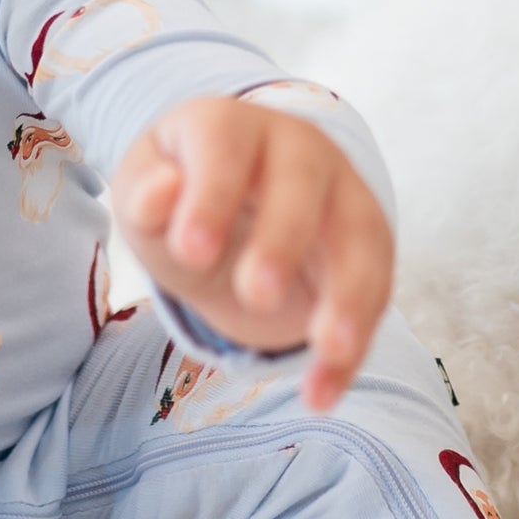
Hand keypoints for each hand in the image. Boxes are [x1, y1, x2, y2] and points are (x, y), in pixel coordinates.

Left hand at [111, 98, 392, 412]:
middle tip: (256, 295)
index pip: (224, 143)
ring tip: (327, 350)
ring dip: (348, 295)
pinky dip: (352, 346)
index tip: (191, 251)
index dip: (211, 194)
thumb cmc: (182, 198)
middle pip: (302, 182)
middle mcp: (296, 147)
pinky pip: (374, 292)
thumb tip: (160, 193)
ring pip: (359, 235)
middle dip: (283, 238)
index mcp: (229, 126)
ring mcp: (342, 191)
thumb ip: (144, 201)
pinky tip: (321, 393)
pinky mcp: (369, 242)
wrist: (234, 204)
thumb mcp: (145, 199)